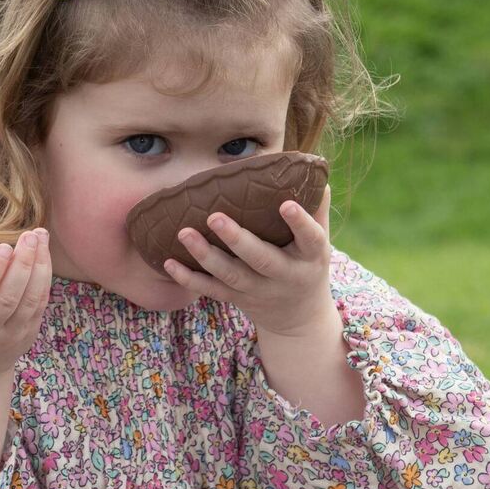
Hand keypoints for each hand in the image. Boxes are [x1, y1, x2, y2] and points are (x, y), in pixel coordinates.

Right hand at [0, 229, 51, 377]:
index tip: (4, 246)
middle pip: (6, 299)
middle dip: (21, 265)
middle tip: (29, 236)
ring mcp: (7, 337)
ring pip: (28, 302)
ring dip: (38, 268)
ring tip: (40, 238)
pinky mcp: (26, 336)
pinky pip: (39, 305)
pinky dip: (44, 279)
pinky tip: (43, 255)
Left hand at [165, 183, 333, 336]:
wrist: (299, 316)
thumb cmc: (307, 264)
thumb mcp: (320, 241)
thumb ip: (317, 209)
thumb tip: (312, 172)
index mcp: (309, 257)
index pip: (310, 239)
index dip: (299, 223)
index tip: (285, 204)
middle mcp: (284, 275)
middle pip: (261, 259)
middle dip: (237, 240)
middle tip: (214, 217)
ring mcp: (258, 290)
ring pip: (230, 275)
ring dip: (205, 255)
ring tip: (184, 233)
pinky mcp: (237, 298)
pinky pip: (211, 290)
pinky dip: (189, 278)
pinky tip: (169, 262)